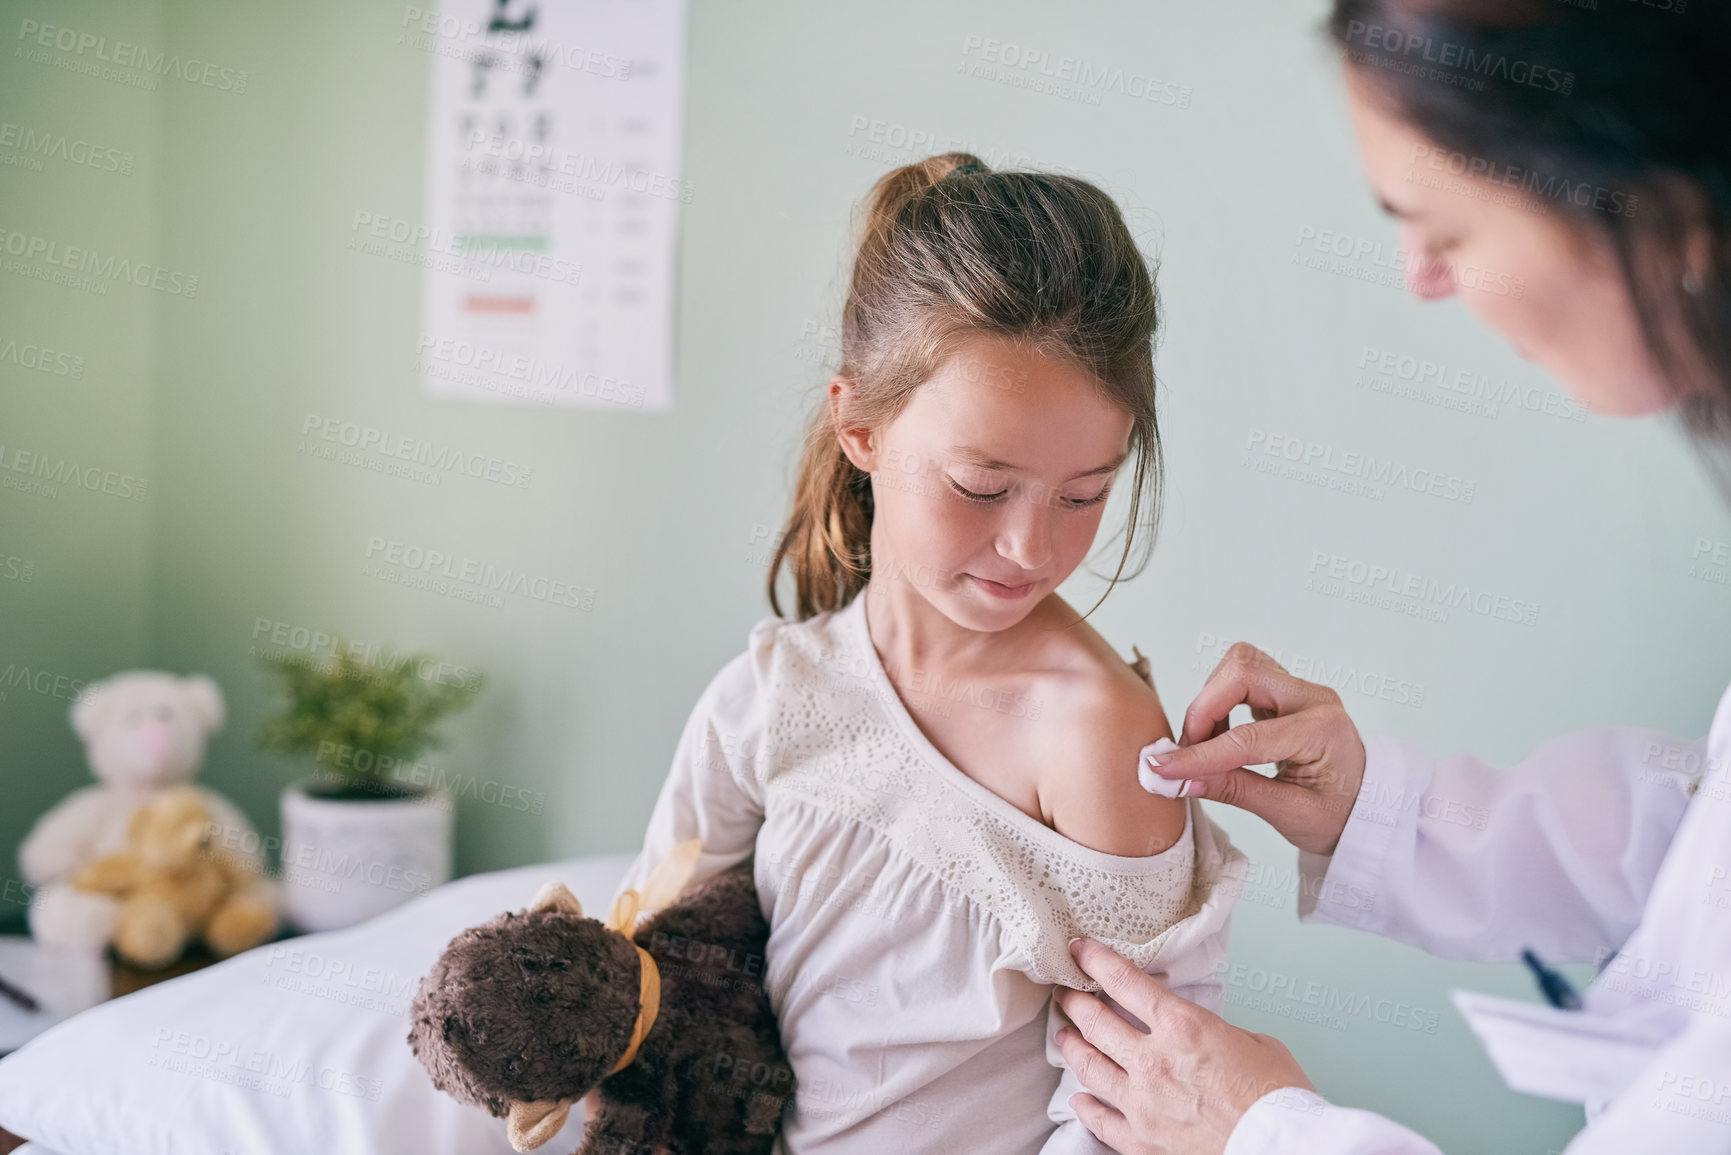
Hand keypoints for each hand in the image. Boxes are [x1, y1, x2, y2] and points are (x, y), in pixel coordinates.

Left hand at [1055, 938, 1313, 1154]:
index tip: (1080, 950)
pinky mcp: (1144, 1140)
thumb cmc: (1279, 1096)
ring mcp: (1143, 1103)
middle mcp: (1153, 1061)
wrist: (1284, 1146)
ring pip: (1089, 1067)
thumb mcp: (1253, 1041)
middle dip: (1074, 1002)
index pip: (1123, 981)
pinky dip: (1086, 1108)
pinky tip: (1078, 1099)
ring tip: (1065, 1036)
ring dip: (1073, 1047)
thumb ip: (1213, 1031)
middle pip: (1095, 1022)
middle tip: (1065, 993)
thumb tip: (1202, 1035)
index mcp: (1182, 1026)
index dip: (1095, 960)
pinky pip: (1101, 1122)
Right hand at [1147, 642, 1365, 855]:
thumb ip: (1234, 791)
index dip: (1199, 753)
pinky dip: (1220, 701)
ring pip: (1240, 666)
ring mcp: (1300, 690)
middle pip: (1242, 672)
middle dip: (1204, 709)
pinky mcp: (1286, 691)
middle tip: (1188, 752)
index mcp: (1323, 731)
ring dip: (1211, 701)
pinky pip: (1243, 677)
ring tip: (1207, 747)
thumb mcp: (1289, 815)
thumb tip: (1179, 781)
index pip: (1248, 736)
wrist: (1369, 808)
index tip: (1161, 767)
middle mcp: (1313, 699)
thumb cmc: (1339, 815)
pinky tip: (1221, 737)